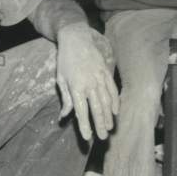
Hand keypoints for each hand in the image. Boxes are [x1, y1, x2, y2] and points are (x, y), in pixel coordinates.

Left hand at [56, 25, 118, 141]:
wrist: (76, 37)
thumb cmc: (65, 59)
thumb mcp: (60, 79)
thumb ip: (65, 99)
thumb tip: (65, 116)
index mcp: (75, 87)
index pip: (81, 111)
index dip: (84, 125)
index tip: (87, 137)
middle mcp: (89, 83)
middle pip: (96, 108)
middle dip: (100, 124)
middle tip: (103, 138)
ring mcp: (99, 77)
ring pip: (106, 100)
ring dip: (108, 115)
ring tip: (110, 127)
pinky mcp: (106, 72)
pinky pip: (112, 89)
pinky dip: (115, 101)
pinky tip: (116, 111)